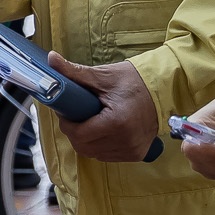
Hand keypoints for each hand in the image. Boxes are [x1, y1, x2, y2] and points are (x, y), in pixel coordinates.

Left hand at [47, 53, 161, 161]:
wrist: (163, 89)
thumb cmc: (133, 81)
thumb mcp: (102, 76)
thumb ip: (74, 72)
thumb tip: (51, 59)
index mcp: (117, 122)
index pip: (79, 135)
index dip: (67, 124)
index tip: (66, 113)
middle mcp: (126, 141)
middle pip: (84, 147)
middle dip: (75, 133)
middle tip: (76, 117)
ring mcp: (133, 150)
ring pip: (94, 154)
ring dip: (86, 141)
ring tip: (90, 121)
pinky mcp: (137, 154)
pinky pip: (108, 156)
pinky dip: (100, 146)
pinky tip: (102, 131)